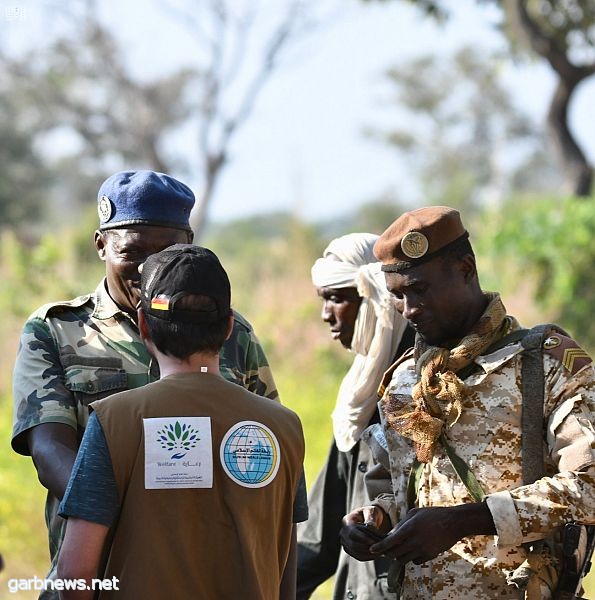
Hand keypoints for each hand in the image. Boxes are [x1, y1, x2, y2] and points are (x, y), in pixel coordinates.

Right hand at [340, 505, 389, 560]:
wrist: (369, 520)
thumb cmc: (371, 514)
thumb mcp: (372, 512)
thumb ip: (371, 518)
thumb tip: (370, 526)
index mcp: (347, 521)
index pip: (351, 532)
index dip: (362, 538)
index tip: (373, 541)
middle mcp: (343, 532)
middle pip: (352, 544)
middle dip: (366, 547)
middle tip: (379, 548)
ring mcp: (345, 542)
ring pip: (356, 552)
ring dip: (368, 553)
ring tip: (380, 552)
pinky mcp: (350, 549)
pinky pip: (358, 556)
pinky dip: (368, 557)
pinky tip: (377, 554)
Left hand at [369, 503, 494, 564]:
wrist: (453, 523)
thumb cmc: (433, 514)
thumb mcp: (414, 513)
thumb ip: (402, 524)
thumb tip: (392, 533)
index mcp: (409, 528)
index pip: (390, 542)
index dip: (379, 547)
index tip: (372, 549)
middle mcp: (414, 541)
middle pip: (395, 553)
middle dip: (388, 552)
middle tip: (386, 549)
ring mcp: (423, 550)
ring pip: (404, 559)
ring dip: (399, 555)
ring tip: (400, 548)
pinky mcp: (430, 556)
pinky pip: (416, 561)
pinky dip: (412, 558)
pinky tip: (414, 550)